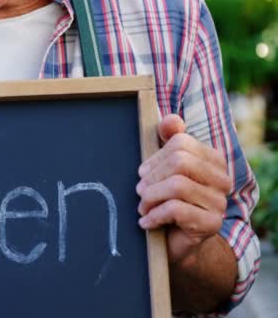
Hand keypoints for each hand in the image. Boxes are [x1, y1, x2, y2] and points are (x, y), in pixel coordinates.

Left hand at [136, 114, 230, 263]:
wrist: (174, 242)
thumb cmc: (165, 201)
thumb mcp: (162, 169)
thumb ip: (167, 141)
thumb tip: (170, 119)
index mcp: (212, 159)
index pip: (180, 143)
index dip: (154, 159)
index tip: (143, 174)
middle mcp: (221, 178)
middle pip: (179, 162)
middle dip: (151, 178)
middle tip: (141, 193)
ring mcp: (219, 202)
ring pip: (177, 186)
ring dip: (150, 198)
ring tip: (143, 208)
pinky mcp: (211, 223)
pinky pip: (176, 209)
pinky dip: (154, 215)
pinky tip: (146, 222)